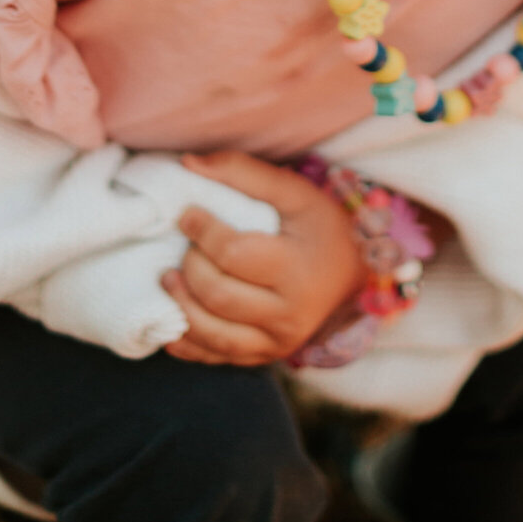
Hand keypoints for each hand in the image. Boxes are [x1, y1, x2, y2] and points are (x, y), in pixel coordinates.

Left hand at [161, 151, 364, 366]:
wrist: (354, 273)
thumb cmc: (320, 226)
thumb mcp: (293, 192)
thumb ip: (243, 172)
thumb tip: (188, 163)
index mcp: (298, 269)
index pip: (234, 254)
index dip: (202, 232)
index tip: (187, 214)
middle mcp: (290, 314)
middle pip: (219, 297)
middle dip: (189, 269)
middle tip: (182, 249)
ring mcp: (278, 343)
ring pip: (214, 336)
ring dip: (181, 307)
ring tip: (168, 279)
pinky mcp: (265, 357)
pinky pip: (216, 358)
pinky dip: (187, 343)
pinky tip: (172, 318)